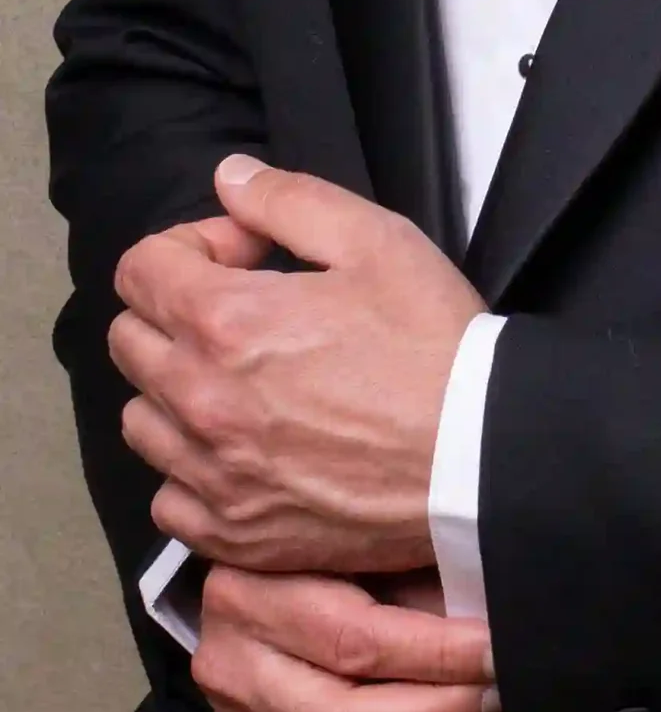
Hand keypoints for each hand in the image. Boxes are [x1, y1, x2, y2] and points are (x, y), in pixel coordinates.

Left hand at [112, 158, 482, 579]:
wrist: (480, 457)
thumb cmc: (435, 351)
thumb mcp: (378, 241)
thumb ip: (289, 199)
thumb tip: (230, 179)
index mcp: (225, 322)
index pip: (140, 269)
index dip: (192, 246)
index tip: (246, 258)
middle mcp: (199, 400)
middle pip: (129, 341)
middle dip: (175, 312)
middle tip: (246, 315)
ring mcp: (212, 474)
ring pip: (140, 421)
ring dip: (176, 392)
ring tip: (241, 385)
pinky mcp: (235, 531)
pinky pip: (169, 499)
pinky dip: (191, 474)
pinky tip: (242, 454)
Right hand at [190, 562, 495, 711]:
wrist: (280, 588)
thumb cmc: (347, 560)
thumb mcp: (375, 543)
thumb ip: (421, 573)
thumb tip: (498, 618)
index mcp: (250, 592)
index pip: (354, 642)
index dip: (441, 655)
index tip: (498, 652)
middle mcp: (228, 668)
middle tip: (491, 694)